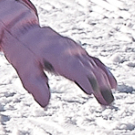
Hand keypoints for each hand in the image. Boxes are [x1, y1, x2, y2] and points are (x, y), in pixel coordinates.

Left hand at [0, 0, 115, 109]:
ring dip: (103, 80)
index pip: (74, 67)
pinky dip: (103, 72)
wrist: (25, 31)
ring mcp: (76, 51)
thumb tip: (45, 103)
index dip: (84, 79)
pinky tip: (111, 84)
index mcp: (57, 53)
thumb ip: (35, 85)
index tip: (93, 91)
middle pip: (88, 68)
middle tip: (107, 100)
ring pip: (93, 66)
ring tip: (109, 98)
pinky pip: (94, 62)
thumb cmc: (24, 50)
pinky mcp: (78, 54)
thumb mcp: (24, 68)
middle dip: (99, 83)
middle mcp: (71, 51)